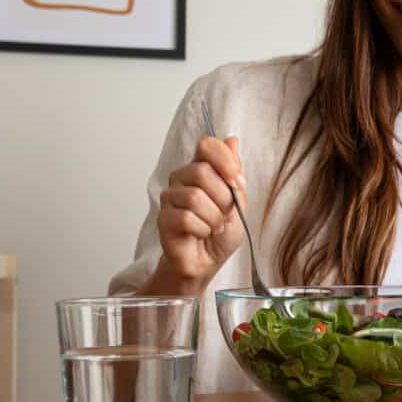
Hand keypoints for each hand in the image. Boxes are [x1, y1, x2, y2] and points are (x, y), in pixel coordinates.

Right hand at [154, 136, 246, 289]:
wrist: (207, 260)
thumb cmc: (221, 231)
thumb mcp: (238, 201)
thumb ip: (234, 172)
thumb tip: (232, 141)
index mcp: (201, 169)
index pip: (207, 146)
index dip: (225, 161)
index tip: (237, 182)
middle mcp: (182, 179)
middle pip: (201, 172)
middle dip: (222, 198)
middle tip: (224, 213)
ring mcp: (170, 198)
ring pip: (194, 197)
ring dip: (213, 217)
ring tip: (214, 226)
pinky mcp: (163, 218)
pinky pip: (186, 218)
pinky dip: (202, 229)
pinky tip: (202, 233)